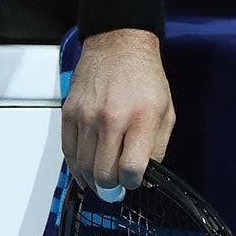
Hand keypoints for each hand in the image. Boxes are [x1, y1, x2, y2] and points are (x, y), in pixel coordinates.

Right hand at [61, 28, 174, 192]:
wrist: (118, 46)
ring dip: (93, 181)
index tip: (135, 182)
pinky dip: (76, 167)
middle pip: (104, 173)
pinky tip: (85, 171)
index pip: (132, 169)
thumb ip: (158, 147)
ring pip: (83, 167)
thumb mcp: (167, 112)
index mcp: (141, 118)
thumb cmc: (145, 77)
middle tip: (117, 189)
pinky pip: (68, 152)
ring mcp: (86, 116)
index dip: (133, 183)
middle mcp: (111, 118)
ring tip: (102, 182)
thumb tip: (146, 178)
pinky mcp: (69, 113)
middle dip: (112, 188)